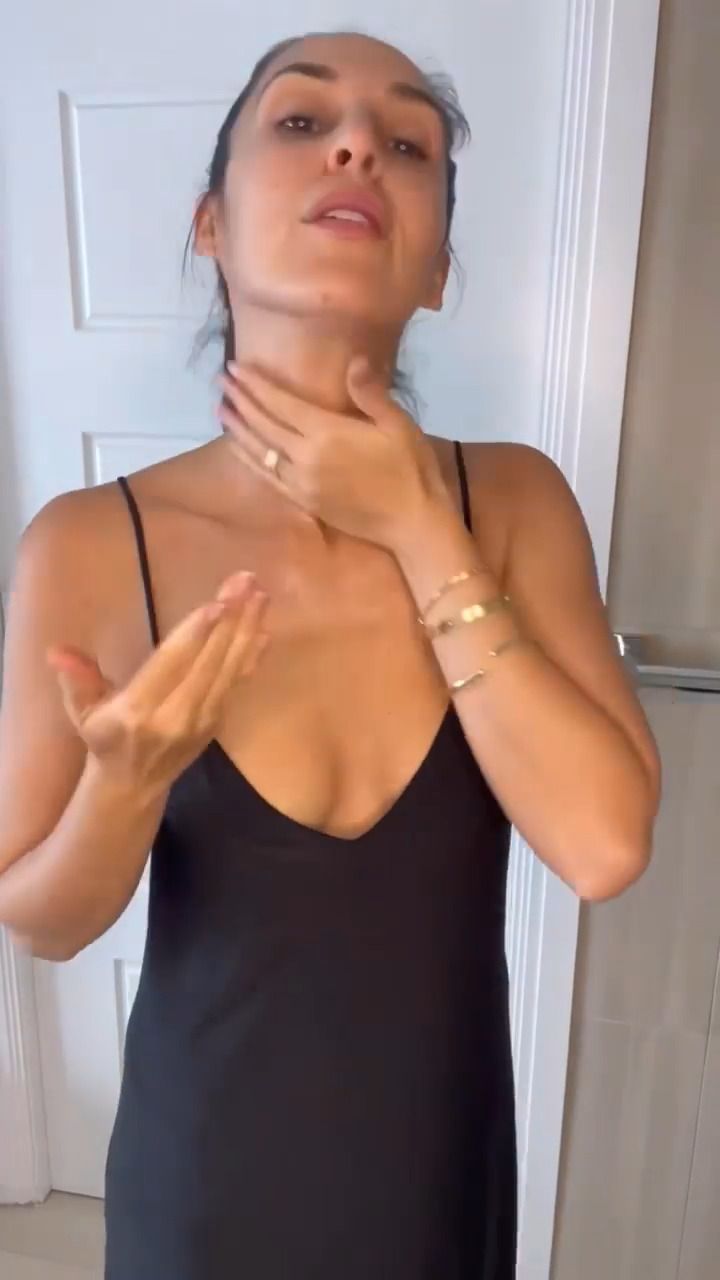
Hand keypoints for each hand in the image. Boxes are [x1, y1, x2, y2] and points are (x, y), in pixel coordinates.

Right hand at [45, 572, 268, 801]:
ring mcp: (202, 720)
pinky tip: (264, 628)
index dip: (194, 636)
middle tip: (245, 582)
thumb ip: (77, 680)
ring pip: (229, 670)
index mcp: (138, 712)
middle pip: (208, 663)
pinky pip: (239, 683)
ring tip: (260, 594)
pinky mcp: (218, 720)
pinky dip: (253, 655)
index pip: (170, 667)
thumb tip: (57, 652)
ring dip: (247, 629)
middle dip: (230, 621)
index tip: (216, 604)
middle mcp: (176, 716)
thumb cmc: (105, 738)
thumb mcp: (82, 712)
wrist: (133, 785)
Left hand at [217, 358, 452, 550]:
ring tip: (220, 408)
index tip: (235, 367)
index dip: (256, 385)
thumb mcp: (398, 424)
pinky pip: (266, 477)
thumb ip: (371, 393)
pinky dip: (248, 458)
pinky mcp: (303, 501)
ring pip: (259, 451)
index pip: (281, 403)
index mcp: (327, 433)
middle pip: (263, 425)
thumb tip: (354, 361)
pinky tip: (237, 447)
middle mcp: (306, 457)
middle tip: (220, 380)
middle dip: (240, 400)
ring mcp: (301, 482)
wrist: (412, 521)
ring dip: (237, 428)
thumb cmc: (410, 469)